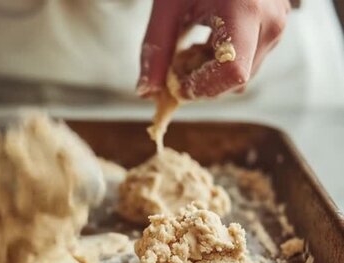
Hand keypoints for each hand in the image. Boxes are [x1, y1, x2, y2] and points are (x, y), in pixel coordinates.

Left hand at [137, 0, 290, 99]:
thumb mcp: (168, 7)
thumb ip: (156, 51)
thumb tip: (146, 92)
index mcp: (246, 11)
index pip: (231, 73)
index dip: (201, 86)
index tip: (174, 83)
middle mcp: (270, 23)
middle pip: (234, 81)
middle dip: (200, 82)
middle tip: (175, 61)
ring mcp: (277, 27)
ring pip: (240, 78)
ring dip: (209, 74)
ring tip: (191, 45)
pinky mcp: (275, 30)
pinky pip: (246, 64)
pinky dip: (220, 64)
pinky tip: (206, 42)